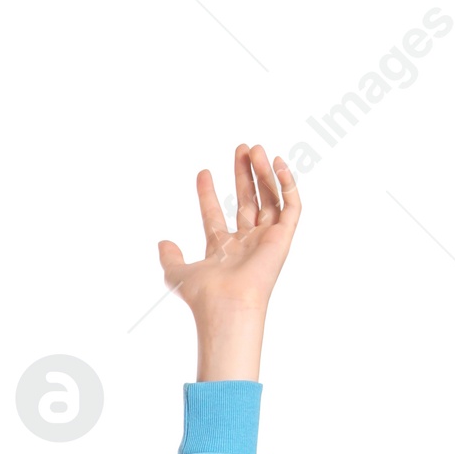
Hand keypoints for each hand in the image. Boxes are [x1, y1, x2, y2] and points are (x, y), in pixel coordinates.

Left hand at [158, 146, 300, 380]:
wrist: (226, 304)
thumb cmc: (203, 295)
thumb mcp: (177, 274)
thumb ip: (169, 258)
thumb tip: (162, 242)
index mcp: (222, 249)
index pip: (216, 214)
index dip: (207, 193)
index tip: (202, 172)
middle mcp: (246, 243)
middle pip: (247, 200)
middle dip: (244, 174)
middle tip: (241, 148)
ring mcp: (266, 240)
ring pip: (269, 198)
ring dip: (263, 172)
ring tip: (255, 149)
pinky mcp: (284, 238)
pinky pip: (292, 206)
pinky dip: (288, 184)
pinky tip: (277, 164)